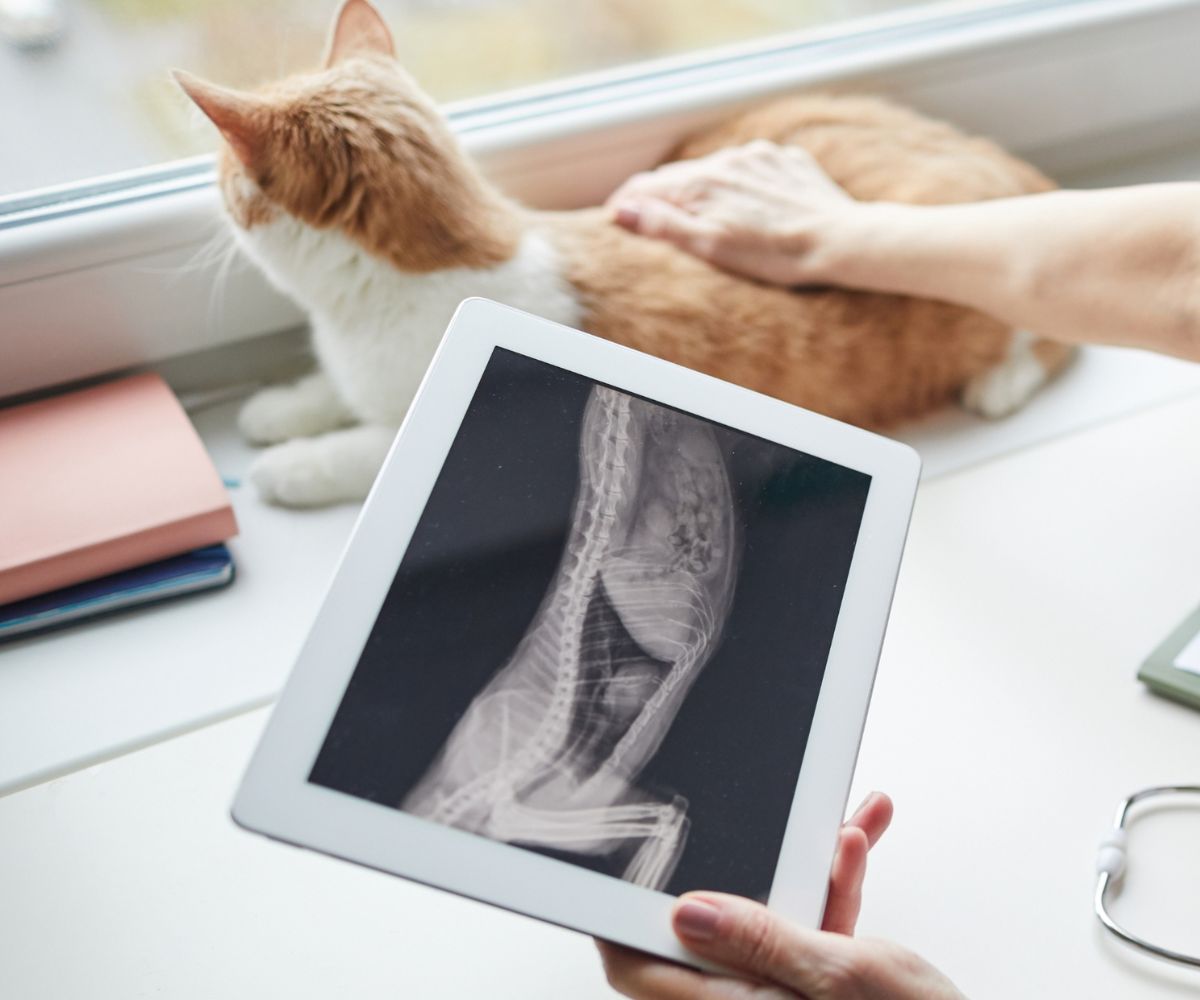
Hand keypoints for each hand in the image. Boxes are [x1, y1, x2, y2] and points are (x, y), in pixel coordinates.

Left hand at [596, 792, 966, 998]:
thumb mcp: (839, 975)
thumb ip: (760, 939)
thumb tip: (684, 912)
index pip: (640, 969)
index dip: (618, 920)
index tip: (614, 867)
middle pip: (711, 927)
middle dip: (742, 864)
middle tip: (752, 818)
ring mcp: (783, 997)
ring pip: (770, 918)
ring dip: (807, 867)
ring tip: (843, 825)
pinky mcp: (817, 989)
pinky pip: (809, 929)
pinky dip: (834, 889)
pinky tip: (858, 847)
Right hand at [606, 140, 860, 285]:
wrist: (839, 241)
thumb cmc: (776, 254)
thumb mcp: (711, 247)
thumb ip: (664, 226)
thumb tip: (624, 211)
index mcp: (702, 182)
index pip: (645, 186)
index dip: (626, 203)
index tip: (616, 219)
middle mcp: (726, 160)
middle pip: (677, 176)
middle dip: (660, 198)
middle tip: (652, 223)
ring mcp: (758, 156)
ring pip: (713, 170)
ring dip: (701, 190)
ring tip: (705, 219)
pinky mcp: (784, 160)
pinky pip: (749, 168)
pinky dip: (738, 185)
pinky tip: (749, 208)